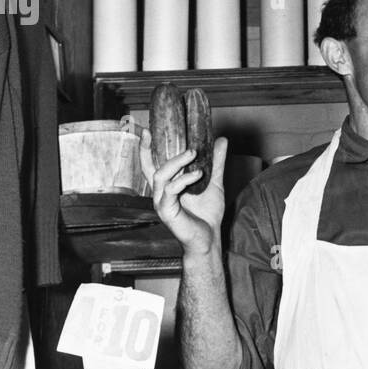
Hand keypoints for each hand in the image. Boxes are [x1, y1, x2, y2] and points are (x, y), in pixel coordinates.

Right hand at [141, 129, 227, 255]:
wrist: (210, 237)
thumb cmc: (207, 213)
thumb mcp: (214, 182)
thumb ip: (216, 162)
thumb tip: (221, 140)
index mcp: (167, 184)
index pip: (150, 164)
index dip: (146, 149)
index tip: (147, 131)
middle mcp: (160, 192)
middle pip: (151, 167)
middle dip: (161, 152)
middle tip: (189, 148)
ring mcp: (161, 202)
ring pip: (161, 176)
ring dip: (177, 163)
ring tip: (194, 155)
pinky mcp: (166, 211)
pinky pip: (170, 191)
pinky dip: (183, 180)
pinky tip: (197, 175)